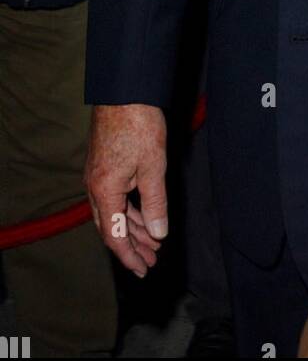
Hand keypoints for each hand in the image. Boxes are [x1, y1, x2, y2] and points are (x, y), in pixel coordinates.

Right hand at [85, 104, 167, 276]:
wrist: (125, 91)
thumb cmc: (139, 125)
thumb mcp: (153, 167)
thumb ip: (155, 203)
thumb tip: (158, 233)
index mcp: (105, 191)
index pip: (114, 235)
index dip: (129, 255)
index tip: (143, 269)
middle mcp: (95, 186)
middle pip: (111, 227)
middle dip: (131, 246)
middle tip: (151, 261)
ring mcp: (98, 176)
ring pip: (114, 212)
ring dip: (133, 228)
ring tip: (153, 242)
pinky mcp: (104, 165)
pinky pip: (115, 197)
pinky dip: (130, 210)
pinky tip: (144, 216)